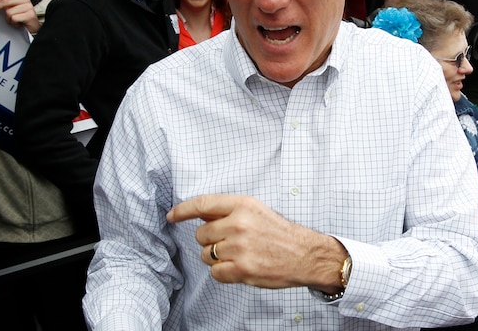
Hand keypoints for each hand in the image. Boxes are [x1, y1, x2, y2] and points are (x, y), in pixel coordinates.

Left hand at [167, 194, 345, 291]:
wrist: (305, 254)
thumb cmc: (280, 234)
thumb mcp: (256, 210)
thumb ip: (228, 211)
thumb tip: (199, 213)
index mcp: (243, 205)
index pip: (203, 204)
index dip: (183, 210)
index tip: (172, 215)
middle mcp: (240, 223)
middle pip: (201, 234)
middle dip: (210, 241)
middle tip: (230, 243)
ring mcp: (240, 247)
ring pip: (206, 255)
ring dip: (217, 258)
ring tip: (239, 255)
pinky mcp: (242, 269)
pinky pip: (215, 273)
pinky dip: (224, 273)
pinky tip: (240, 268)